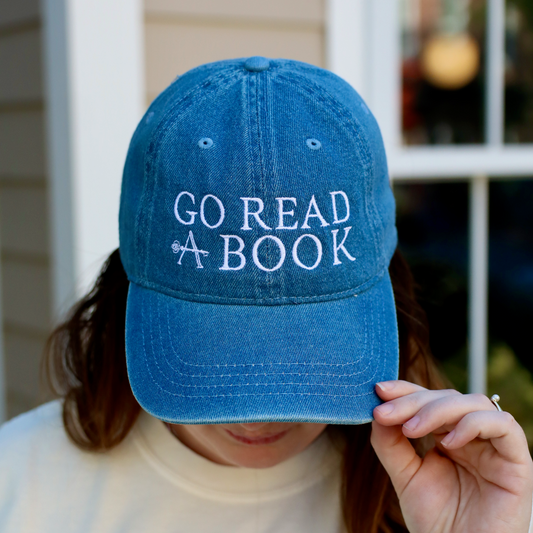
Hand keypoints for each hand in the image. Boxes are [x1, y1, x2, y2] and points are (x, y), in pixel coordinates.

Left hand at [371, 380, 532, 532]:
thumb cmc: (438, 523)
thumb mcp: (405, 477)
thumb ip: (390, 444)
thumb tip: (377, 411)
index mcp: (448, 436)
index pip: (429, 399)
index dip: (406, 390)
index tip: (379, 390)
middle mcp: (473, 437)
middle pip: (447, 397)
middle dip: (413, 401)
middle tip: (385, 413)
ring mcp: (495, 447)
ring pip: (474, 402)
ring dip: (437, 409)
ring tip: (411, 430)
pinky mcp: (517, 462)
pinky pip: (503, 426)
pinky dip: (473, 424)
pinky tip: (447, 443)